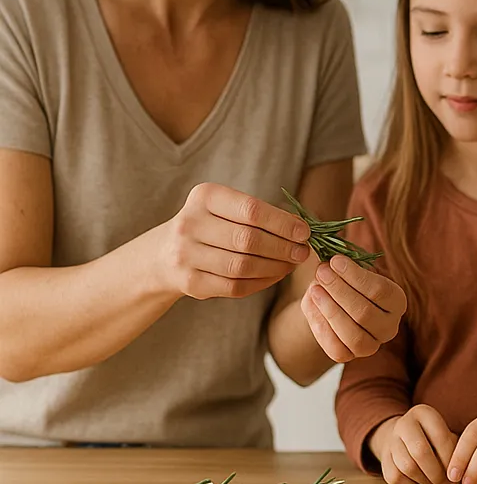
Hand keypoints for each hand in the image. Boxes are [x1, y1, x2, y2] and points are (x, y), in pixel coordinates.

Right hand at [152, 183, 311, 300]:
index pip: (252, 210)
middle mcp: (190, 224)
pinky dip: (262, 282)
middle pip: (248, 240)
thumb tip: (303, 228)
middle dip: (283, 248)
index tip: (305, 232)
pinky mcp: (189, 283)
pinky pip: (235, 286)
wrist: (164, 254)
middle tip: (303, 252)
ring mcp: (186, 255)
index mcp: (204, 197)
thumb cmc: (212, 225)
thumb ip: (262, 215)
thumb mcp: (228, 208)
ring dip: (275, 267)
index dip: (283, 223)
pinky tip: (275, 275)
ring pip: (243, 266)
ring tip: (292, 264)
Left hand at [298, 254, 406, 361]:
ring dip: (330, 309)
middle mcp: (389, 327)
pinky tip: (312, 305)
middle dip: (339, 290)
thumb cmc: (346, 283)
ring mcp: (371, 345)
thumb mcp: (349, 271)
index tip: (335, 261)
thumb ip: (344, 266)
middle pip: (365, 313)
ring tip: (315, 288)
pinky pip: (335, 347)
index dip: (356, 276)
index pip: (380, 291)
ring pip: (352, 334)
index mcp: (397, 302)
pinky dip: (321, 325)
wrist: (333, 306)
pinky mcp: (349, 356)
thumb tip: (330, 262)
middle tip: (321, 272)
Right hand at [369, 404, 458, 483]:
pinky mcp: (383, 461)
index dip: (451, 460)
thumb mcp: (446, 435)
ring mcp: (390, 441)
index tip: (458, 474)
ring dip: (425, 481)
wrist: (402, 438)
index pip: (441, 437)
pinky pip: (396, 479)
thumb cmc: (433, 439)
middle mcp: (404, 424)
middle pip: (421, 452)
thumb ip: (455, 449)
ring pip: (408, 467)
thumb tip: (461, 472)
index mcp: (423, 413)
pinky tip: (421, 483)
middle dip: (437, 473)